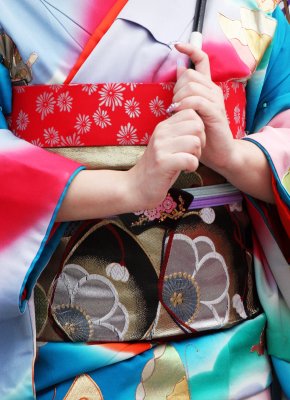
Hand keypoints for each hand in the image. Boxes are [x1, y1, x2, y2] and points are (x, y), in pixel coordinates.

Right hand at [128, 108, 204, 209]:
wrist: (136, 187)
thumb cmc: (158, 167)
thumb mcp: (167, 144)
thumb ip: (179, 132)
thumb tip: (199, 121)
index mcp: (163, 126)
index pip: (191, 113)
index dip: (199, 128)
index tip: (191, 142)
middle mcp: (161, 133)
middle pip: (197, 126)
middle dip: (201, 142)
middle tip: (192, 154)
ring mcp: (161, 147)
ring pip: (195, 142)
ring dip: (197, 156)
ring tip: (187, 163)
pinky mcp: (163, 163)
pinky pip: (190, 159)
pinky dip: (192, 167)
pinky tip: (185, 170)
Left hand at [173, 42, 234, 173]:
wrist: (220, 154)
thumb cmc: (203, 133)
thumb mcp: (191, 110)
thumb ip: (186, 91)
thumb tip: (180, 69)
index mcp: (207, 88)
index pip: (202, 60)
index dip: (191, 49)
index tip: (177, 45)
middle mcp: (213, 90)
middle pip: (191, 75)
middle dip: (176, 88)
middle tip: (173, 106)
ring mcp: (216, 101)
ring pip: (192, 86)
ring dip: (179, 98)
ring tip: (175, 112)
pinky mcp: (215, 113)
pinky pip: (197, 101)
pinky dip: (185, 105)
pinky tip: (179, 113)